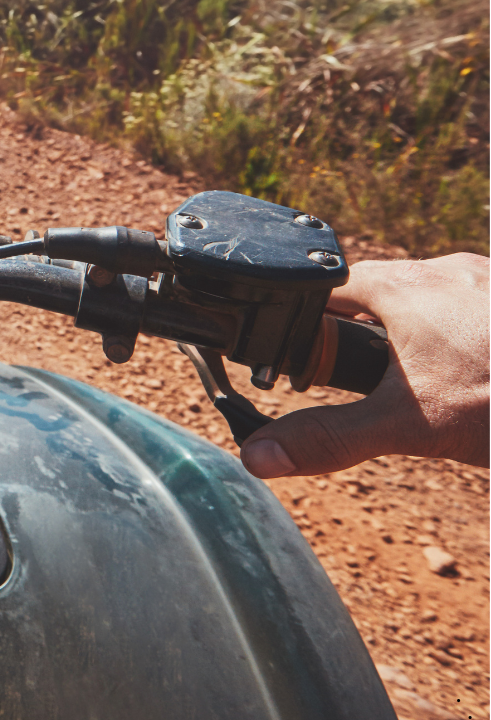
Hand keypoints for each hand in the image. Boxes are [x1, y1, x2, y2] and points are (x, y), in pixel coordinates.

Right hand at [240, 254, 488, 477]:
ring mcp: (488, 280)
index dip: (310, 323)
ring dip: (418, 336)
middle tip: (374, 384)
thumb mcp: (407, 426)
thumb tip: (258, 455)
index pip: (329, 287)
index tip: (309, 361)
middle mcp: (447, 269)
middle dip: (368, 336)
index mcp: (404, 286)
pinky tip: (477, 378)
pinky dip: (464, 339)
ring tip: (431, 385)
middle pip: (380, 292)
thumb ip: (329, 437)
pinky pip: (473, 310)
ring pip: (431, 300)